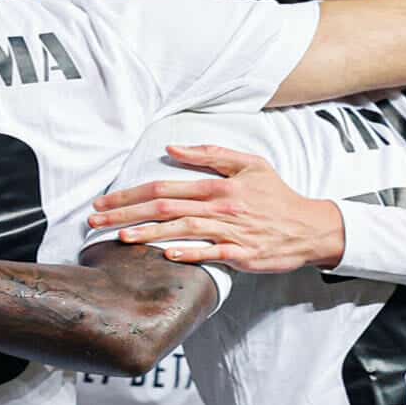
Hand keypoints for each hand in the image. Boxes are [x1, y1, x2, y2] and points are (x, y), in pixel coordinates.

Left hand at [88, 145, 345, 272]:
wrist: (309, 227)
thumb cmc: (276, 196)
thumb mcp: (249, 164)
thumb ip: (211, 154)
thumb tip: (172, 149)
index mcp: (218, 186)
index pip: (164, 188)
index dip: (131, 194)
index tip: (104, 203)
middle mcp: (220, 207)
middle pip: (164, 209)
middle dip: (126, 214)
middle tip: (96, 221)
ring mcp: (230, 232)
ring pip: (182, 230)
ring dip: (149, 234)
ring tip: (121, 237)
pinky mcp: (241, 255)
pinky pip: (211, 254)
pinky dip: (189, 253)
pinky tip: (166, 255)